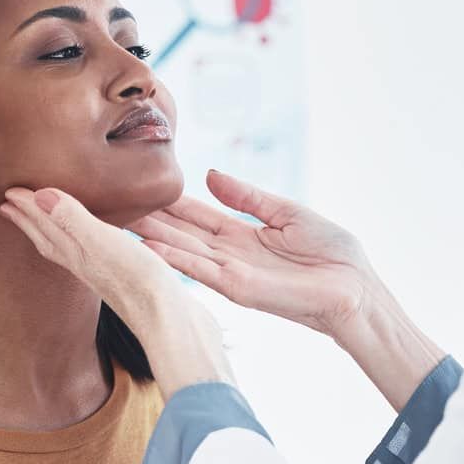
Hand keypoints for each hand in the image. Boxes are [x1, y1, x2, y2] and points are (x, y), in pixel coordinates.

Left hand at [0, 186, 231, 396]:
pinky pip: (95, 255)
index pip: (45, 226)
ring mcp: (106, 275)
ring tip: (44, 220)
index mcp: (77, 254)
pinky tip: (97, 245)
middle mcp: (87, 265)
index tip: (9, 192)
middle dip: (32, 221)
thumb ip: (72, 220)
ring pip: (70, 249)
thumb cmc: (140, 282)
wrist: (172, 324)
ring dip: (53, 232)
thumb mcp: (103, 244)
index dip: (27, 208)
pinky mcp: (127, 280)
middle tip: (11, 206)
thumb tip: (39, 197)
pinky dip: (86, 243)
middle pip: (51, 240)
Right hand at [133, 170, 373, 337]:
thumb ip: (247, 197)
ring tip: (115, 222)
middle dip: (146, 219)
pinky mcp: (238, 289)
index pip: (195, 215)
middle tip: (109, 202)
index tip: (136, 186)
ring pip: (181, 251)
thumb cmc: (331, 254)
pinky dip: (173, 259)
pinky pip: (199, 271)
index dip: (167, 202)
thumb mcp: (286, 212)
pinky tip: (147, 247)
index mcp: (241, 235)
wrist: (355, 288)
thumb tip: (209, 174)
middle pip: (179, 233)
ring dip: (149, 238)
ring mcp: (230, 274)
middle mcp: (229, 255)